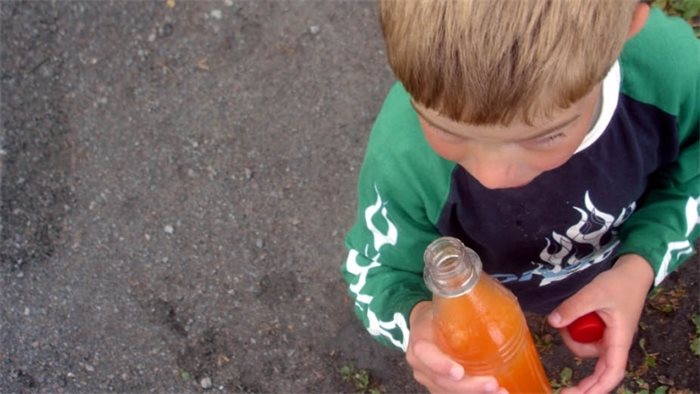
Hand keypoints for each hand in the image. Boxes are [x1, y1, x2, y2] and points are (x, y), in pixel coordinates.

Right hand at [406, 301, 504, 393]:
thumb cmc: (437, 316)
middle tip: (492, 384)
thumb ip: (458, 309)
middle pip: (441, 381)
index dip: (441, 365)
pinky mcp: (437, 387)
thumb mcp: (443, 308)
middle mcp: (420, 365)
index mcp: (419, 342)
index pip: (425, 355)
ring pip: (448, 392)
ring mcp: (427, 378)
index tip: (459, 372)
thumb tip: (491, 303)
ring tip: (501, 391)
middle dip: (468, 386)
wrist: (421, 326)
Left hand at [547, 254, 653, 393]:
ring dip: (571, 338)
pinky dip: (572, 332)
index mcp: (619, 340)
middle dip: (582, 383)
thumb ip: (574, 307)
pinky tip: (568, 318)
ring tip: (568, 314)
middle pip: (598, 371)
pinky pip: (582, 339)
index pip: (612, 373)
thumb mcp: (594, 293)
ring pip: (584, 350)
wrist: (630, 273)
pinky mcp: (599, 332)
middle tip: (561, 391)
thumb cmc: (618, 284)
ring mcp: (606, 339)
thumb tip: (553, 322)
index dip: (597, 388)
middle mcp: (614, 344)